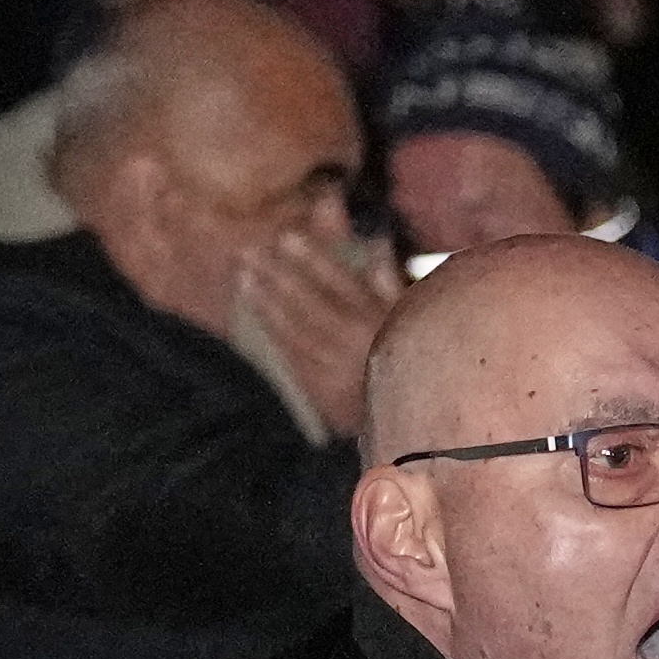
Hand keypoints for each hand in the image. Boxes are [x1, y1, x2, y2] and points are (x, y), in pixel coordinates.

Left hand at [241, 222, 397, 443]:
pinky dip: (272, 332)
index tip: (286, 237)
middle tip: (248, 252)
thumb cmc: (415, 362)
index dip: (312, 259)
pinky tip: (256, 311)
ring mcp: (336, 368)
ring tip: (243, 276)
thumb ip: (393, 285)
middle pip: (308, 304)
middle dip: (276, 275)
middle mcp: (356, 342)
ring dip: (265, 302)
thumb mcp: (411, 321)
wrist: (412, 421)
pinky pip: (292, 355)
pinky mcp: (323, 391)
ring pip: (293, 330)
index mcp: (380, 321)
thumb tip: (377, 249)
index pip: (341, 283)